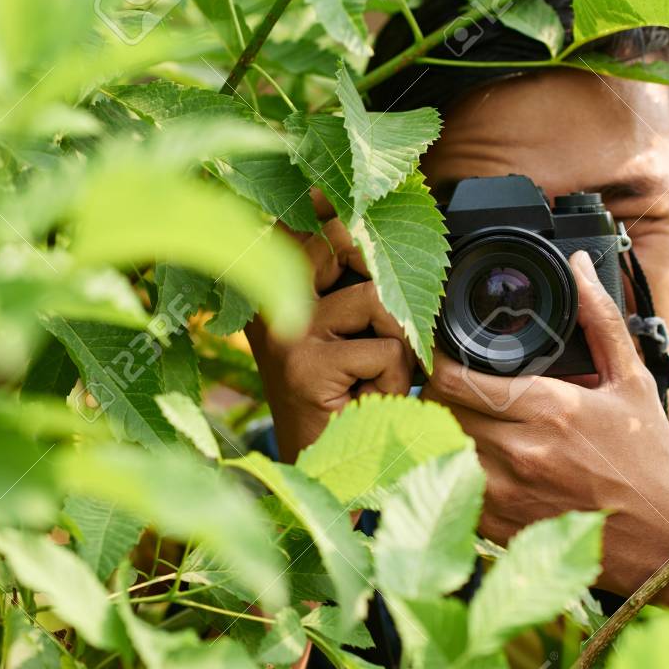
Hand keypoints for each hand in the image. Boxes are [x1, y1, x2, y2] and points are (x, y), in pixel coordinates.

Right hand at [246, 196, 412, 462]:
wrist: (317, 475)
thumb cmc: (343, 401)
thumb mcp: (346, 333)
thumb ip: (356, 284)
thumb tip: (381, 229)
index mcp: (280, 287)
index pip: (309, 222)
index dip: (336, 204)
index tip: (338, 193)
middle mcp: (272, 300)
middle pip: (347, 243)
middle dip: (384, 279)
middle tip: (388, 327)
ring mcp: (286, 331)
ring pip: (378, 301)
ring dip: (396, 347)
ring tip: (372, 380)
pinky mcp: (305, 364)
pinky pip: (383, 350)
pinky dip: (392, 380)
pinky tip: (365, 402)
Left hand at [422, 250, 668, 603]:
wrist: (663, 539)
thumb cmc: (647, 458)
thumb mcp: (631, 380)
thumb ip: (600, 319)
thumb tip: (580, 266)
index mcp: (549, 408)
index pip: (454, 377)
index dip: (436, 361)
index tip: (441, 353)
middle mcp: (520, 450)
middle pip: (437, 409)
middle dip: (434, 392)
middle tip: (445, 383)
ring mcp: (505, 492)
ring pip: (436, 447)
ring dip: (437, 430)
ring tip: (452, 417)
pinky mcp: (497, 525)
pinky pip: (446, 488)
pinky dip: (445, 470)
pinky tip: (461, 458)